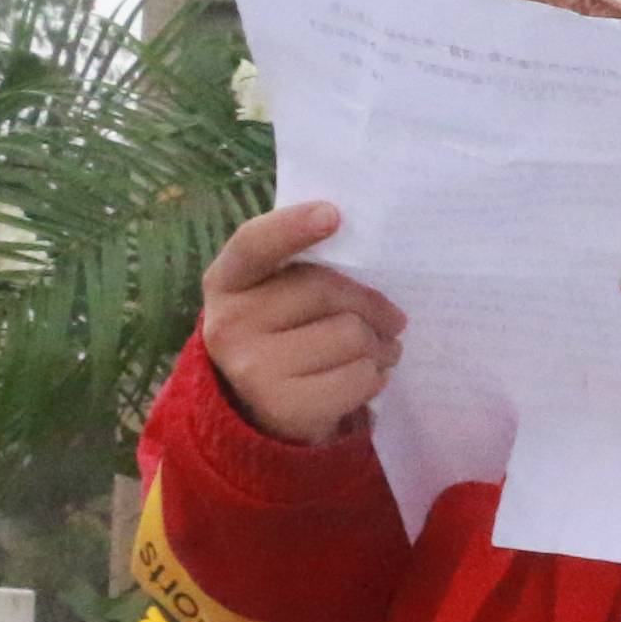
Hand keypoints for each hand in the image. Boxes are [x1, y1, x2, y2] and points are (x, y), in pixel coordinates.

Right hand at [200, 203, 404, 444]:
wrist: (257, 407)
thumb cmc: (282, 331)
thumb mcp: (275, 292)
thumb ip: (305, 265)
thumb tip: (370, 252)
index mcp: (227, 281)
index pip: (254, 245)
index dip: (292, 227)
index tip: (333, 214)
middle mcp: (229, 323)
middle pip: (325, 290)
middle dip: (372, 304)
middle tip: (393, 318)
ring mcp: (252, 369)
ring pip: (351, 335)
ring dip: (382, 343)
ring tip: (382, 349)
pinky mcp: (283, 406)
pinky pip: (357, 377)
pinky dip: (375, 375)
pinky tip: (368, 374)